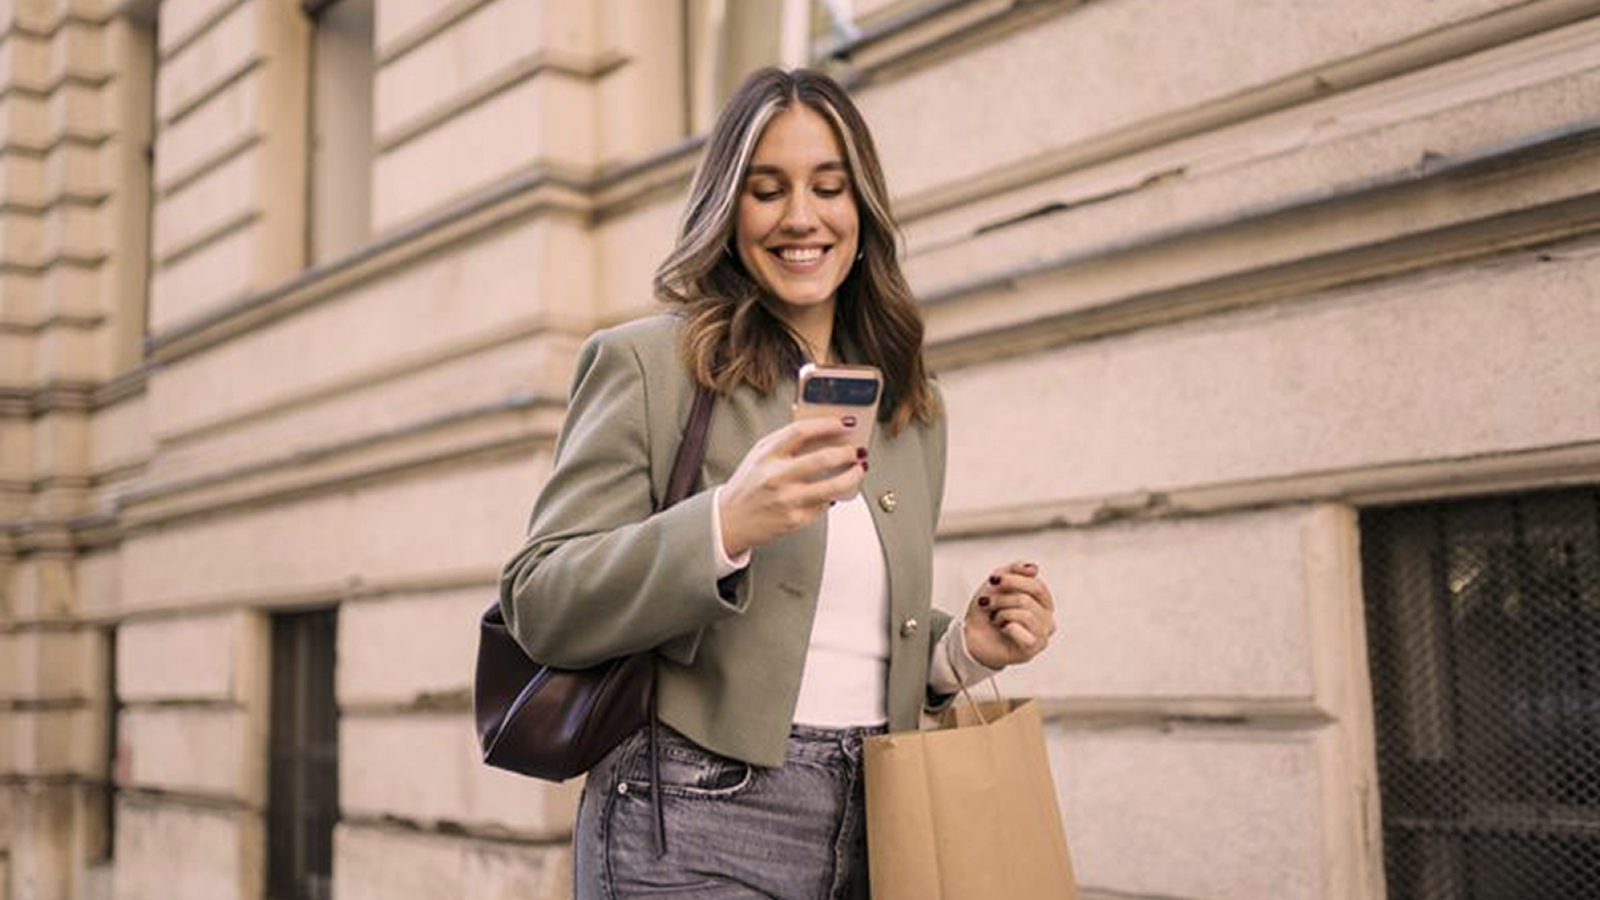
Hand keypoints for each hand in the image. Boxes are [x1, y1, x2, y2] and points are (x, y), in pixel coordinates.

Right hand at [717, 415, 866, 556]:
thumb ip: (785, 442)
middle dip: (847, 453)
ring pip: (832, 486)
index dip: (827, 425)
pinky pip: (824, 505)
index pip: (801, 431)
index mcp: (767, 455)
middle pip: (822, 459)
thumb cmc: (747, 486)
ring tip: (859, 469)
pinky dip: (833, 497)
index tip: (844, 423)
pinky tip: (834, 491)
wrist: (728, 521)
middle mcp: (776, 476)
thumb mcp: (759, 456)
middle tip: (857, 450)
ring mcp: (787, 500)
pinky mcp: (795, 520)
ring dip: (852, 476)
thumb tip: (820, 429)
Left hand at [963, 560, 1055, 668]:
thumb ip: (1015, 571)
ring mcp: (1042, 635)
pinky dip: (1006, 627)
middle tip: (987, 602)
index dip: (1013, 580)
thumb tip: (1034, 569)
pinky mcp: (1031, 649)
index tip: (992, 580)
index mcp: (1043, 602)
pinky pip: (1019, 629)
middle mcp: (1047, 619)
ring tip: (995, 619)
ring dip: (1001, 613)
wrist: (972, 635)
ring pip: (1025, 613)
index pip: (1037, 585)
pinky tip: (1002, 630)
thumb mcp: (997, 583)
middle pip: (1028, 599)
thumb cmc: (987, 610)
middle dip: (1002, 598)